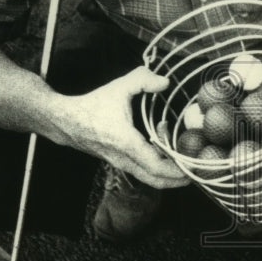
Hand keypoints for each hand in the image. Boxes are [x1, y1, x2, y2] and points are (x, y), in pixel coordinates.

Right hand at [53, 66, 191, 188]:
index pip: (156, 166)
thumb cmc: (92, 105)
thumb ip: (143, 80)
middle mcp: (124, 158)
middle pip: (156, 180)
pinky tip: (162, 146)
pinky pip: (141, 170)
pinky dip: (156, 165)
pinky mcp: (118, 162)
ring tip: (183, 157)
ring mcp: (120, 163)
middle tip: (197, 171)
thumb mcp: (119, 87)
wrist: (64, 121)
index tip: (193, 169)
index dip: (177, 171)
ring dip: (167, 171)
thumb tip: (165, 82)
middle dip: (178, 179)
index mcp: (126, 143)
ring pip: (149, 177)